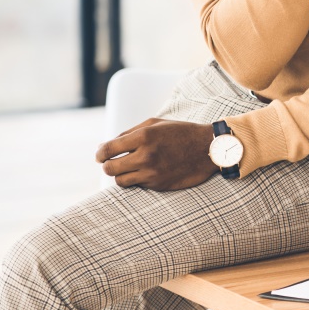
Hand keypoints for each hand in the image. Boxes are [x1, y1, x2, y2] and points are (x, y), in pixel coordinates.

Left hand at [96, 119, 218, 190]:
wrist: (209, 149)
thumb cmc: (181, 133)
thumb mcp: (156, 124)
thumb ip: (128, 133)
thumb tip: (103, 147)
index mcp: (144, 136)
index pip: (107, 150)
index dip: (99, 154)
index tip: (100, 156)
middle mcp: (146, 155)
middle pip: (109, 168)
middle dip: (107, 165)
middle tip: (112, 163)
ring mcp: (152, 172)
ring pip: (120, 180)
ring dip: (121, 174)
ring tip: (129, 168)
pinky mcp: (158, 184)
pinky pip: (137, 185)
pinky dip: (137, 179)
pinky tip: (146, 171)